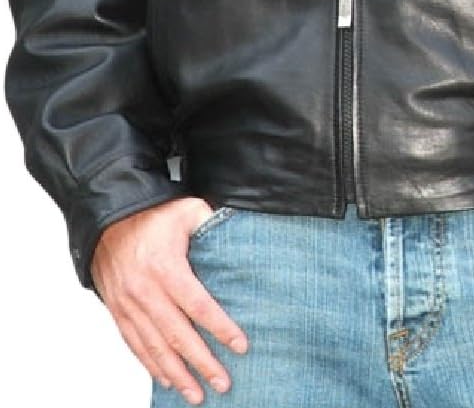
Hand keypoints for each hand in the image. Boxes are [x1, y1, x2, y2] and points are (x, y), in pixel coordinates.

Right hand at [90, 196, 248, 403]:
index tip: (240, 346)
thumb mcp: (187, 210)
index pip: (198, 305)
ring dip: (177, 374)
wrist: (108, 218)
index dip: (220, 328)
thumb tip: (239, 233)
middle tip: (223, 383)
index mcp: (166, 267)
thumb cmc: (151, 214)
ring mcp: (129, 305)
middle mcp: (145, 291)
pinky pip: (135, 345)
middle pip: (177, 335)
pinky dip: (151, 366)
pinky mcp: (118, 311)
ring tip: (197, 394)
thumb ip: (213, 223)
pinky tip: (167, 379)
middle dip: (202, 362)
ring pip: (155, 347)